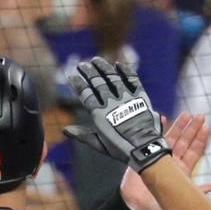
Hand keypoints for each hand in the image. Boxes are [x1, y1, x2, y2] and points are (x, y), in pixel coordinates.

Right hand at [64, 56, 169, 171]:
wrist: (145, 149)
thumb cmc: (121, 149)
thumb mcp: (100, 144)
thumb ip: (83, 135)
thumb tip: (65, 130)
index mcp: (100, 115)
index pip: (86, 94)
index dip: (78, 83)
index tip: (72, 75)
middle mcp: (112, 103)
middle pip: (97, 82)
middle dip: (88, 72)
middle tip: (81, 64)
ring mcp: (126, 98)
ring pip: (113, 78)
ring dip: (103, 67)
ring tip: (96, 60)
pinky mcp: (140, 97)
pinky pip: (132, 80)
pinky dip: (125, 71)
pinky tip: (118, 64)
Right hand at [119, 112, 210, 209]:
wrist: (135, 206)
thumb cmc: (156, 206)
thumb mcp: (178, 198)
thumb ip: (196, 191)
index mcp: (181, 171)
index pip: (194, 152)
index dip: (200, 140)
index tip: (206, 127)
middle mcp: (172, 163)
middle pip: (184, 142)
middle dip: (192, 129)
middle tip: (200, 116)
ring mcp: (159, 158)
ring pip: (171, 138)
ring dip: (178, 126)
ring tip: (185, 115)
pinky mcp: (145, 156)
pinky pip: (151, 139)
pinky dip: (156, 129)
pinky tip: (161, 119)